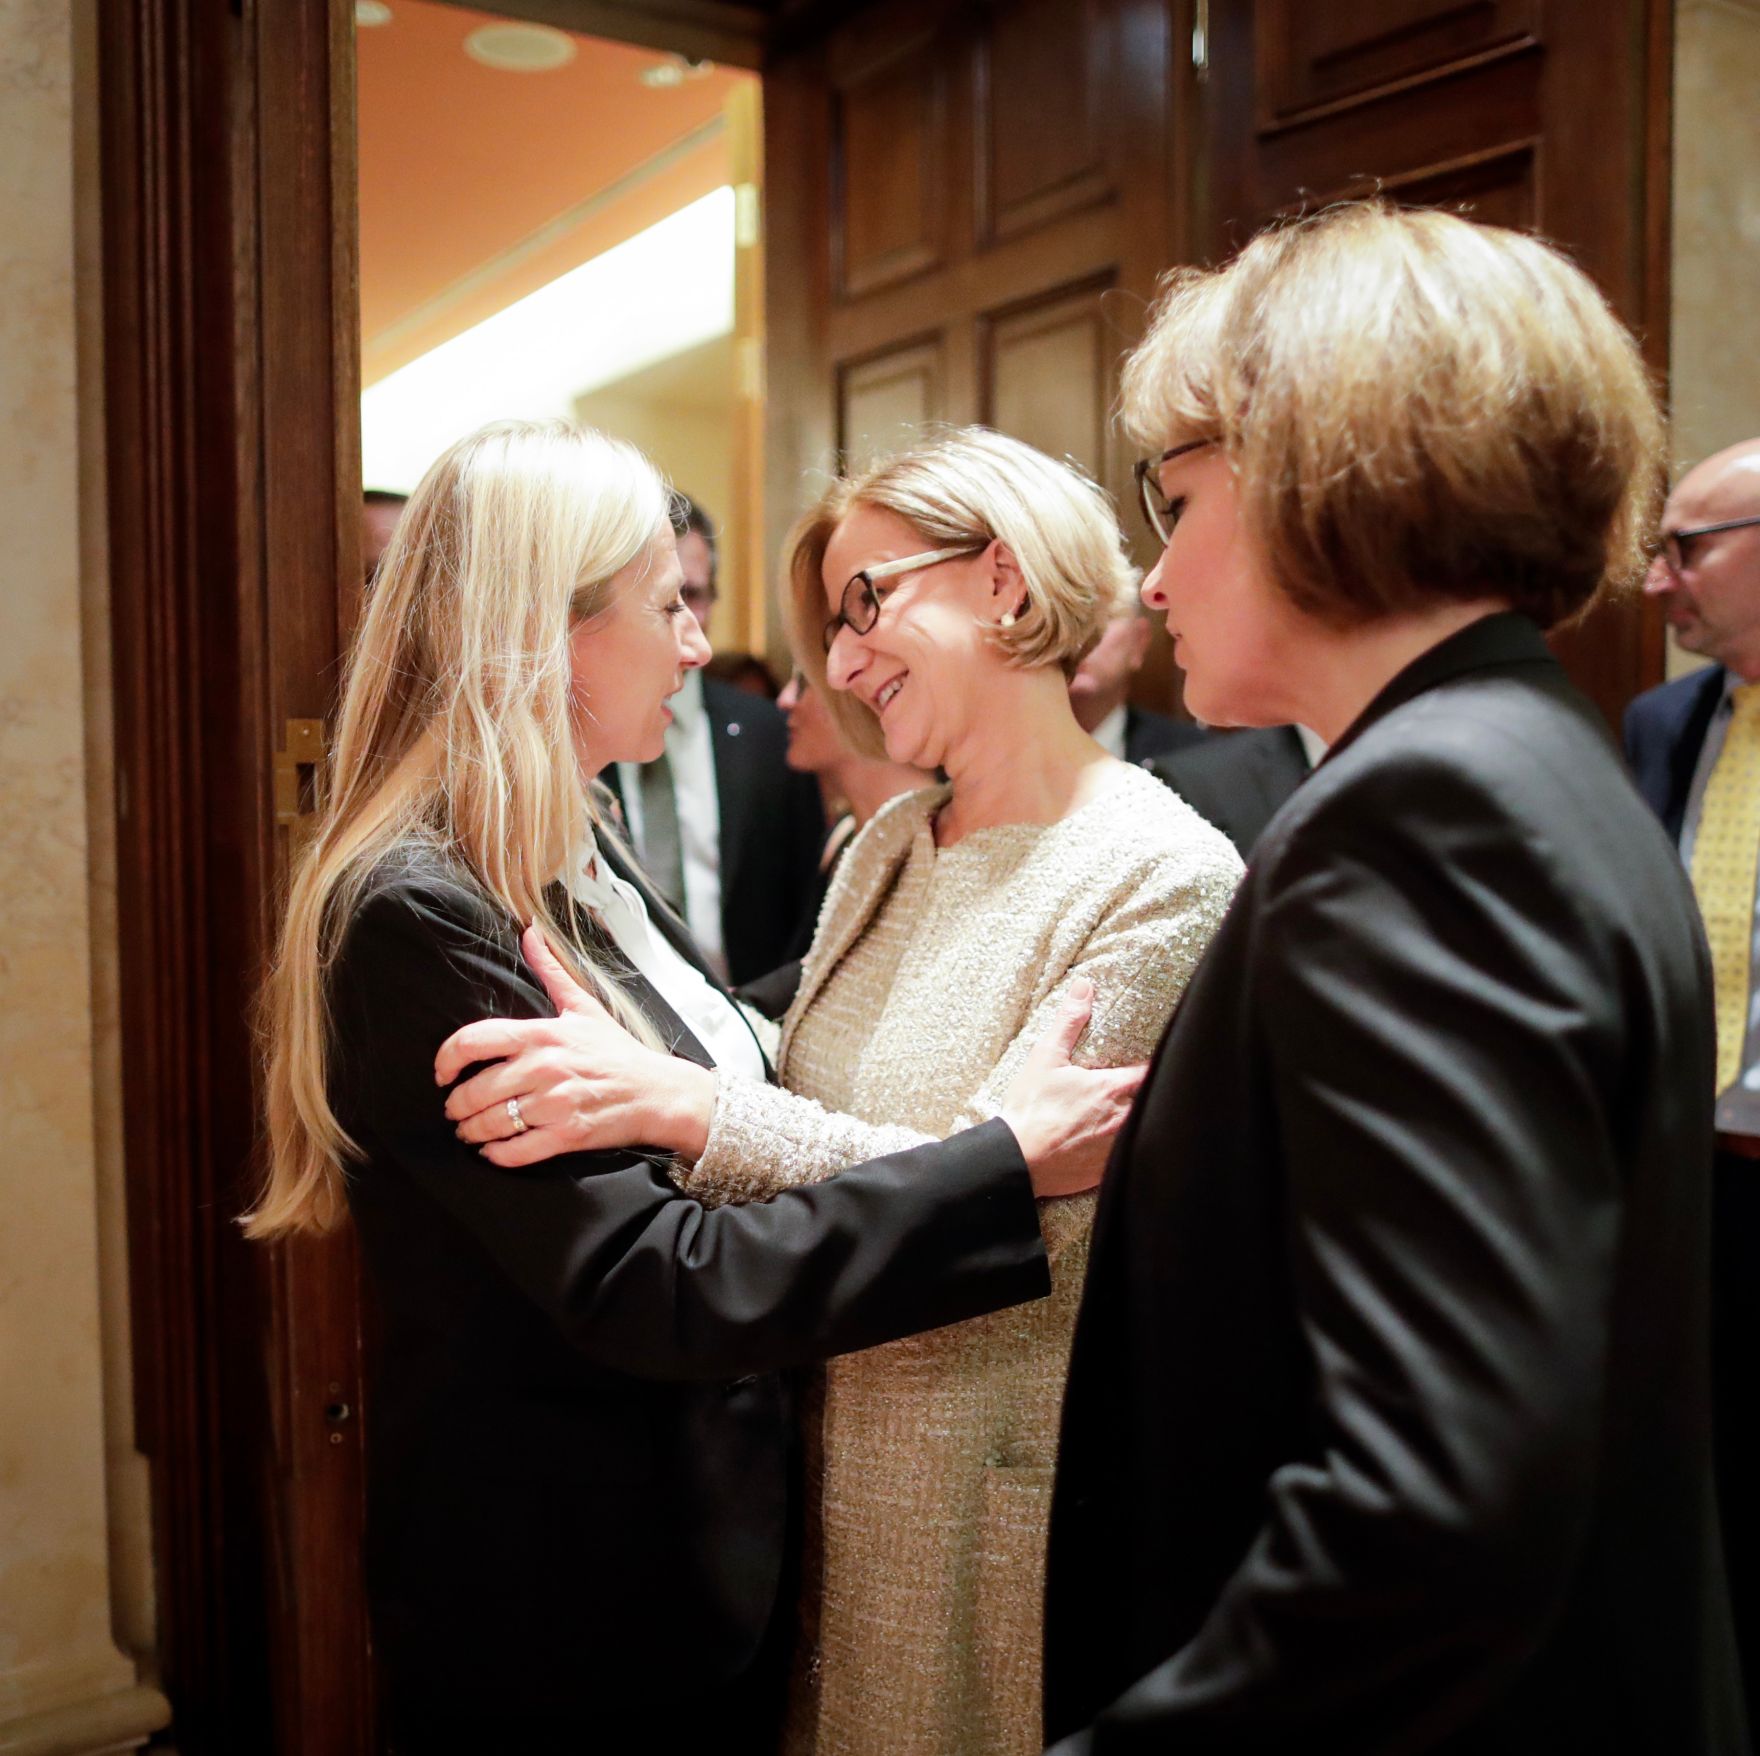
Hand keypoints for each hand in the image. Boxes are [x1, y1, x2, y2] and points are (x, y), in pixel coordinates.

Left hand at [434, 925, 715, 1165]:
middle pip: (474, 1091)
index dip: (446, 1060)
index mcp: (542, 1035)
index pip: (473, 1041)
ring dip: (471, 1133)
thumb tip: (530, 933)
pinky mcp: (566, 1135)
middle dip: (456, 1106)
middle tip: (456, 1111)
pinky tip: (493, 1151)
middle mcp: (543, 1068)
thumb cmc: (618, 1052)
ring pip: (490, 1124)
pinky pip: (514, 1151)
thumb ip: (551, 971)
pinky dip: (496, 1155)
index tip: (442, 1074)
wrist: (658, 1093)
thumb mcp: (583, 1007)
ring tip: (470, 1133)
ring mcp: (554, 1103)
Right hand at [999, 981, 1144, 1198]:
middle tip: (1143, 1087)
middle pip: (1150, 1103)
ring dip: (1138, 1122)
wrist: (1016, 1160)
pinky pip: (1127, 1158)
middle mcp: (1122, 1119)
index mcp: (1112, 1089)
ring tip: (1128, 1115)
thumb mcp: (1046, 1058)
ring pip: (1141, 1132)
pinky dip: (1123, 1149)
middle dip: (1149, 1095)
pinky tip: (1107, 1143)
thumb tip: (1085, 987)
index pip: (1152, 1072)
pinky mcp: (1107, 1171)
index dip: (1156, 1065)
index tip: (1157, 1058)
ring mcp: (1117, 1148)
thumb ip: (1069, 1021)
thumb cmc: (1030, 1109)